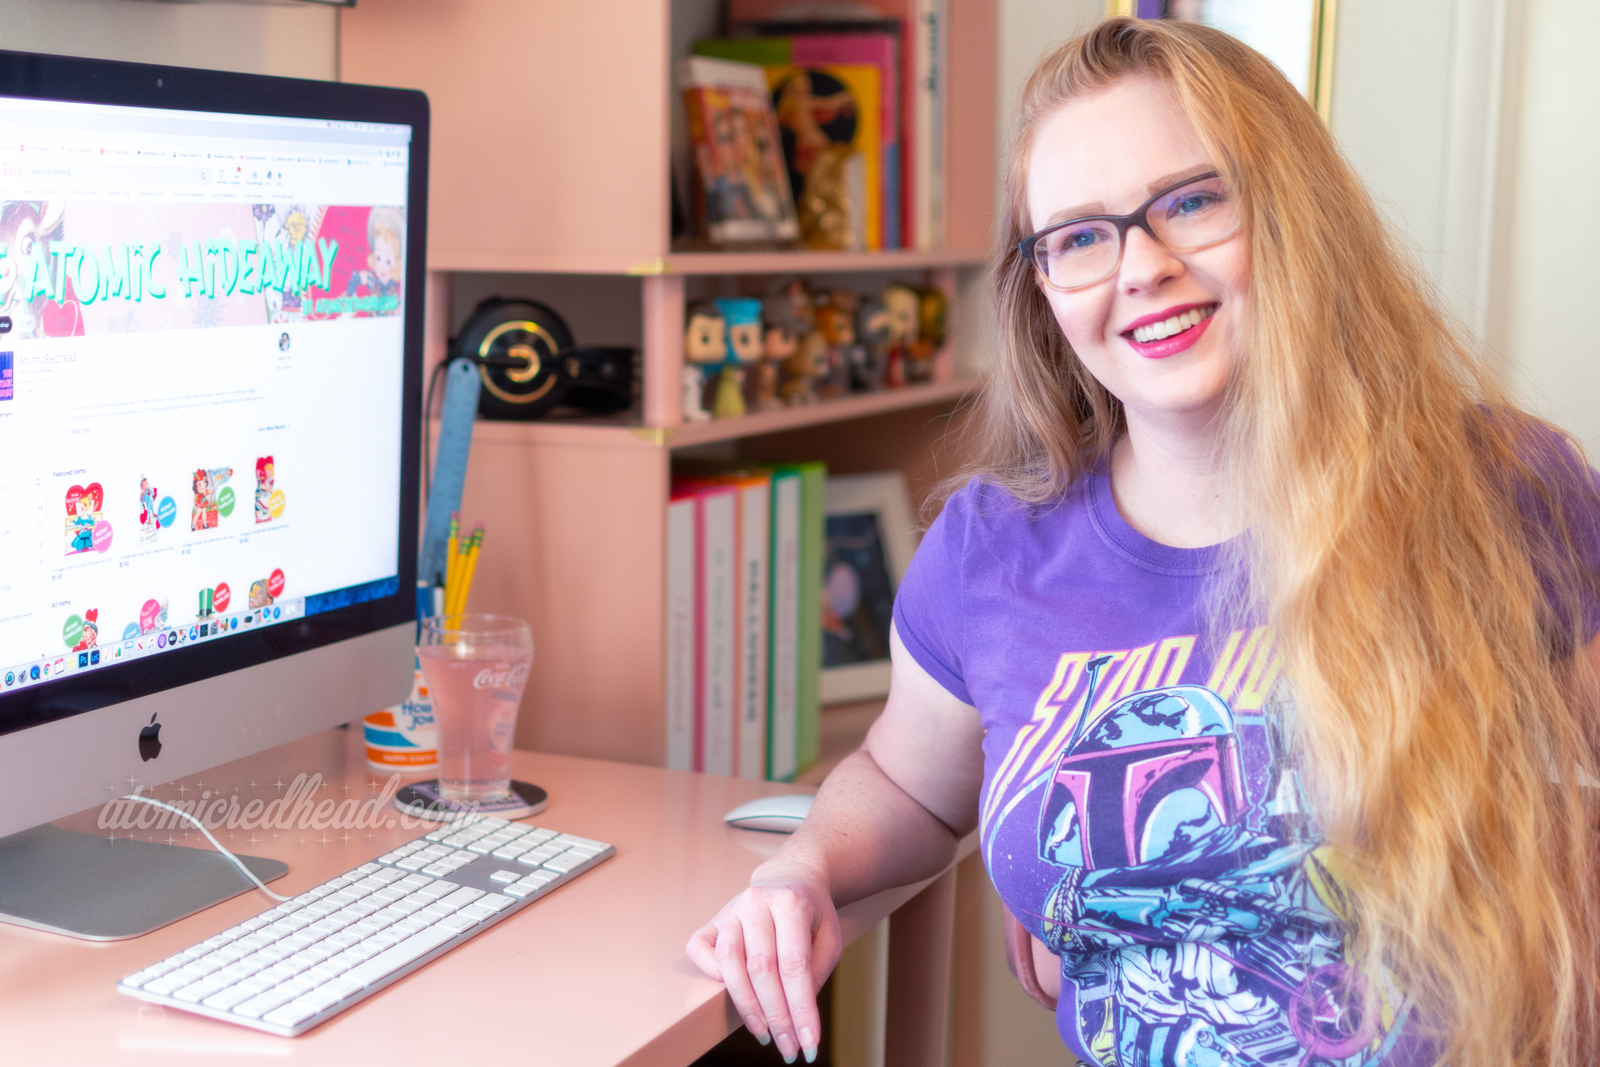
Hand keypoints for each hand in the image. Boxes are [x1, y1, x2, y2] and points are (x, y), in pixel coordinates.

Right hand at [686, 875, 841, 1063]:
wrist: (789, 878)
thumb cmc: (811, 914)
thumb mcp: (829, 937)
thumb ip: (815, 971)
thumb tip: (797, 1012)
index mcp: (791, 902)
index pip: (794, 964)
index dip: (800, 1008)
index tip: (809, 1043)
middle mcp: (756, 902)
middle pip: (762, 969)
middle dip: (776, 1016)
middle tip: (788, 1048)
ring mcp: (730, 910)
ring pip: (730, 963)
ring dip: (747, 1006)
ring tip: (765, 1033)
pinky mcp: (713, 920)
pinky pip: (700, 949)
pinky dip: (712, 975)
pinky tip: (732, 996)